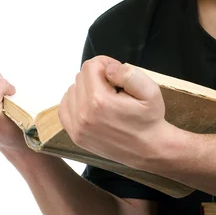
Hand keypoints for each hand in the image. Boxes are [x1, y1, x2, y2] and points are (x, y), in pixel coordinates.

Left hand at [58, 56, 172, 168]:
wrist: (149, 149)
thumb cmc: (149, 120)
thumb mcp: (151, 91)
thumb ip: (129, 74)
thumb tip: (109, 69)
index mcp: (100, 101)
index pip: (91, 66)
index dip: (106, 65)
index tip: (118, 75)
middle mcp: (83, 114)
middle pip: (80, 77)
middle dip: (98, 78)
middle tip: (115, 89)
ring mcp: (77, 127)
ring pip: (72, 90)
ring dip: (87, 90)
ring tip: (106, 100)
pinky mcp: (76, 135)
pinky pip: (65, 107)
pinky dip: (76, 103)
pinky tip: (92, 106)